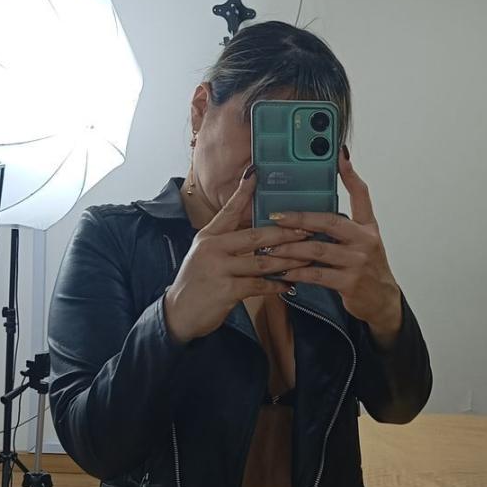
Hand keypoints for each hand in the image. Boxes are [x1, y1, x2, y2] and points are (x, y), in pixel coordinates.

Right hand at [163, 167, 313, 343]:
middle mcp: (212, 248)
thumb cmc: (197, 283)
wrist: (178, 313)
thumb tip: (257, 232)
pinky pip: (259, 285)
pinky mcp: (226, 289)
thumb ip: (227, 242)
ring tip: (307, 258)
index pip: (229, 210)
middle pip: (256, 236)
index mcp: (209, 236)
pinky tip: (289, 284)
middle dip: (285, 233)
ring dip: (288, 261)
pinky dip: (276, 285)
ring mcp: (219, 268)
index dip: (243, 192)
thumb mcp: (206, 255)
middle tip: (307, 230)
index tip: (256, 174)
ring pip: (262, 261)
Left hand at [268, 149, 402, 339]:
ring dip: (290, 248)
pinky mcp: (348, 284)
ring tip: (270, 246)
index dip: (350, 174)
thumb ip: (352, 213)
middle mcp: (364, 241)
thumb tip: (332, 187)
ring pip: (317, 250)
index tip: (338, 154)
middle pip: (330, 222)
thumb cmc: (367, 264)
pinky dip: (296, 272)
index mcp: (367, 227)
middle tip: (276, 216)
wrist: (382, 300)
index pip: (361, 194)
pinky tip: (281, 270)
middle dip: (300, 218)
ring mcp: (357, 263)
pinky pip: (316, 275)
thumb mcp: (366, 236)